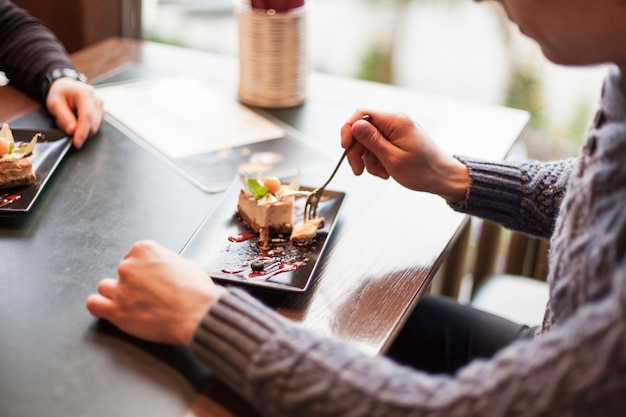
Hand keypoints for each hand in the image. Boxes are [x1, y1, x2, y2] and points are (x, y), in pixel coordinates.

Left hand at [46, 77, 104, 148]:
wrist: (66, 87)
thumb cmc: (60, 93)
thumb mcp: (55, 103)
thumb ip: (63, 117)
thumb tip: (72, 131)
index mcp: (86, 95)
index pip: (87, 117)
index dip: (82, 133)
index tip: (76, 143)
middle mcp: (97, 100)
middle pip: (93, 126)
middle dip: (79, 131)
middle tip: (64, 125)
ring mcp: (102, 107)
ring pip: (95, 128)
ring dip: (81, 130)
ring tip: (70, 120)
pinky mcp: (102, 114)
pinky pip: (95, 127)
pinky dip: (85, 128)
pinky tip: (77, 120)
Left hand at [86, 240, 226, 345]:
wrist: (198, 314)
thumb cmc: (197, 292)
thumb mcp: (190, 265)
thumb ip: (175, 264)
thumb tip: (178, 267)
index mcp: (145, 250)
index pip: (133, 256)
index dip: (143, 269)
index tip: (150, 278)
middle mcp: (129, 266)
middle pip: (120, 272)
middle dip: (132, 282)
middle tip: (147, 293)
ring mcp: (120, 288)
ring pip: (105, 287)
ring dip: (116, 294)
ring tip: (132, 303)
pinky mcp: (116, 310)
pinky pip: (93, 304)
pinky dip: (99, 306)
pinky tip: (110, 309)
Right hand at [340, 109, 469, 203]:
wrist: (443, 178)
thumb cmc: (423, 171)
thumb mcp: (393, 159)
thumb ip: (372, 141)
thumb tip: (355, 125)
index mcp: (396, 121)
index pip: (362, 114)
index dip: (349, 130)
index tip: (345, 148)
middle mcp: (396, 121)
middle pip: (363, 130)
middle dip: (357, 151)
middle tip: (358, 170)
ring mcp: (397, 130)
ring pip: (368, 141)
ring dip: (368, 159)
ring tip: (380, 173)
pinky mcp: (398, 138)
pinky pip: (378, 146)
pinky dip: (377, 160)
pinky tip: (385, 171)